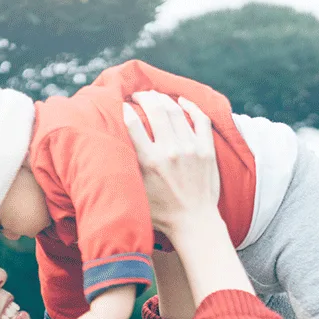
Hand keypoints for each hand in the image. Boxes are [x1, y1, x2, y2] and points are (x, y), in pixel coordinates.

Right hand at [123, 92, 253, 304]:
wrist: (195, 223)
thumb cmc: (162, 212)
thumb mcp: (137, 192)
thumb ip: (128, 169)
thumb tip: (112, 149)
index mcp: (150, 162)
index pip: (133, 124)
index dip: (124, 109)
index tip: (120, 105)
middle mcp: (171, 151)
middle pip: (156, 110)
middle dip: (144, 97)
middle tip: (138, 96)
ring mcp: (191, 149)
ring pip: (176, 111)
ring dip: (163, 99)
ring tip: (155, 97)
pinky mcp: (207, 150)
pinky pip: (201, 119)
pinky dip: (191, 106)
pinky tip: (182, 101)